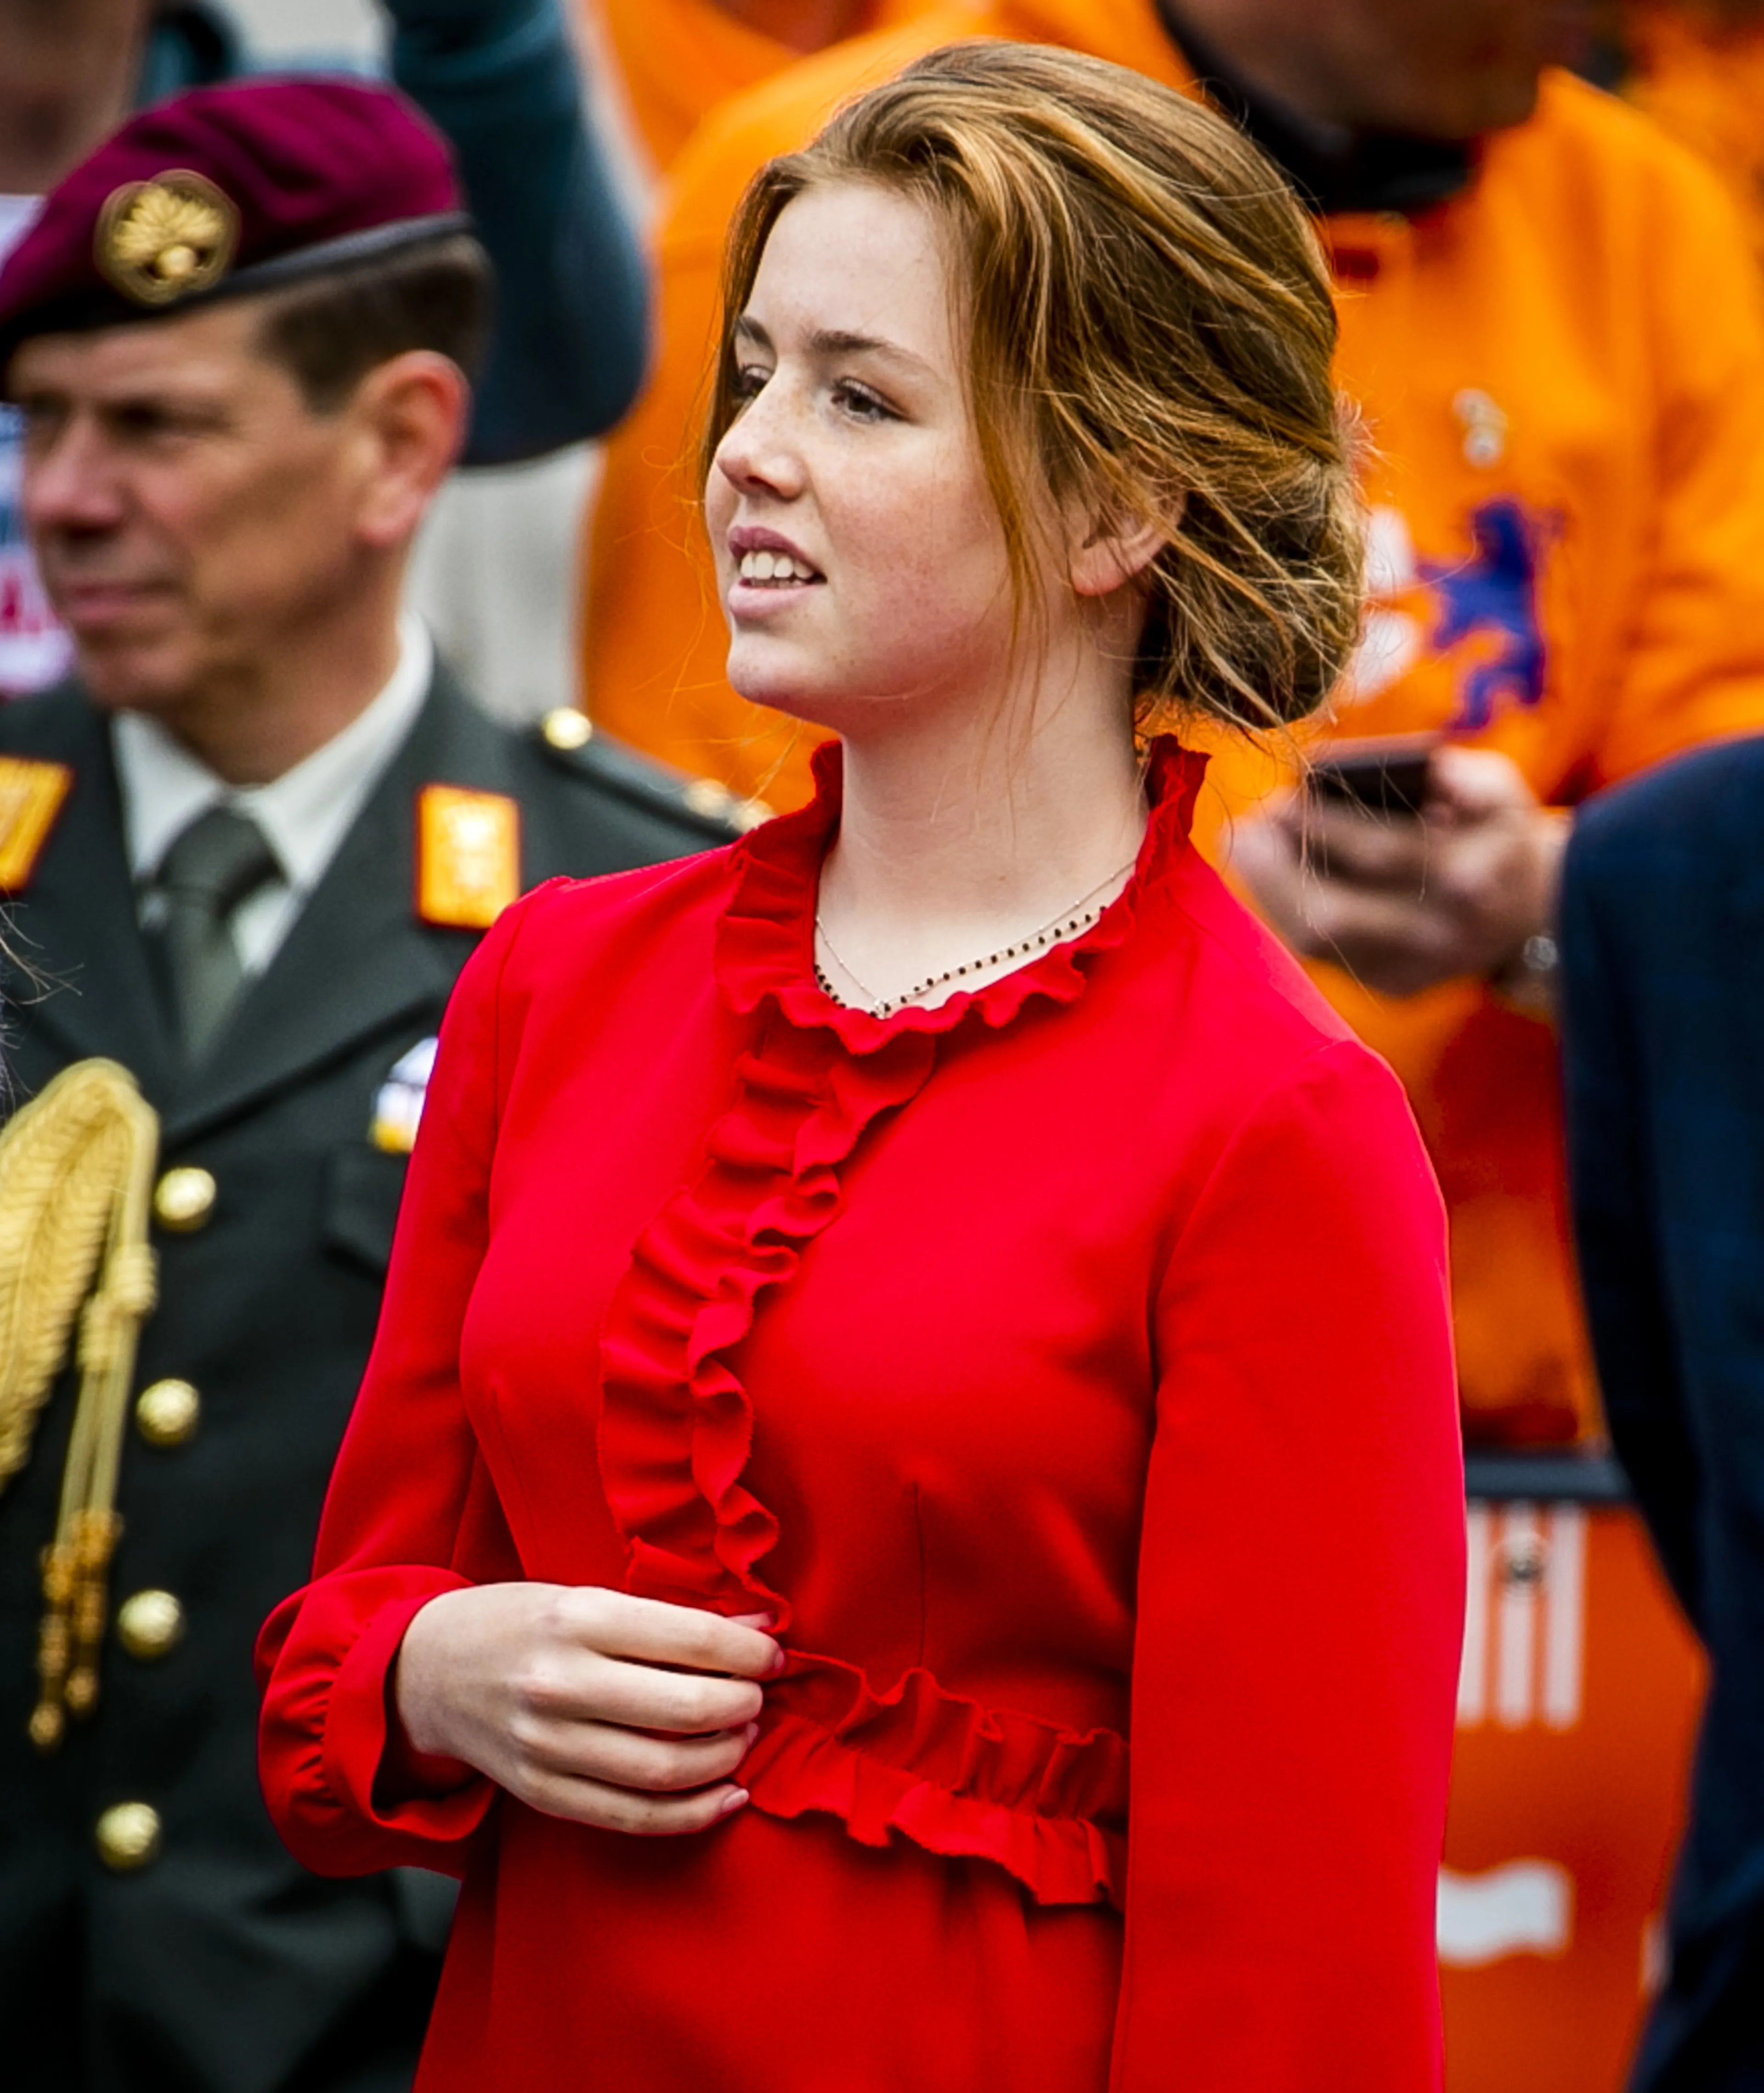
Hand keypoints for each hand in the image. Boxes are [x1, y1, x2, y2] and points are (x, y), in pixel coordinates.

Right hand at [394, 1583, 781, 1835]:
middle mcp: (560, 1683)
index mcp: (577, 1618)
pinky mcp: (541, 1793)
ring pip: (662, 1770)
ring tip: (742, 1740)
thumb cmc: (521, 1624)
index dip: (746, 1653)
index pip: (687, 1639)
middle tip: (757, 1700)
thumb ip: (666, 1621)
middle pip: (682, 1709)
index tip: (772, 1658)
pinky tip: (725, 1794)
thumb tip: (756, 1634)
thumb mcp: (587, 1598)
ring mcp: (547, 1745)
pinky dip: (691, 1812)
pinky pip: (631, 1817)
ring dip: (723, 1759)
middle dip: (741, 1706)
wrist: (428, 1671)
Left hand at [1230, 746, 1567, 999]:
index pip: (1381, 853)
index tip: (1287, 796)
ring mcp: (1413, 970)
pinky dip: (1286, 912)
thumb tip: (1408, 769)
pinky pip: (1320, 954)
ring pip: (1316, 941)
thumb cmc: (1499, 830)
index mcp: (1469, 879)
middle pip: (1332, 914)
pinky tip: (1271, 877)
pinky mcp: (1393, 986)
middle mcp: (1438, 935)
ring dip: (1270, 891)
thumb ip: (1460, 776)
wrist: (1537, 907)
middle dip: (1279, 867)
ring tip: (1249, 846)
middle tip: (1253, 822)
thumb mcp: (1498, 788)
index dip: (1324, 825)